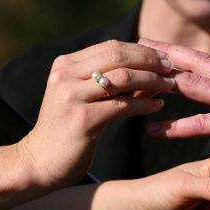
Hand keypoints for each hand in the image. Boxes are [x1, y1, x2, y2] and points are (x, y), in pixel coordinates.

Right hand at [19, 40, 174, 187]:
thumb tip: (151, 70)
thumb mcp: (84, 98)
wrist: (39, 163)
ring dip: (152, 80)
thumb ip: (110, 82)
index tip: (163, 58)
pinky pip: (123, 106)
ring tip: (169, 86)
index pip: (111, 46)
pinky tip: (158, 106)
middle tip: (170, 68)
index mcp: (66, 64)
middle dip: (150, 60)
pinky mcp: (82, 119)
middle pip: (118, 55)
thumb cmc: (68, 130)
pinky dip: (145, 104)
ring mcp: (72, 95)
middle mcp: (66, 75)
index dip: (141, 50)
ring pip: (123, 78)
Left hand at [138, 38, 209, 161]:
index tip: (165, 50)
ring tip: (136, 80)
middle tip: (140, 44)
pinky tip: (153, 131)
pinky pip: (201, 123)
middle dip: (166, 53)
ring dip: (162, 81)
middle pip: (196, 62)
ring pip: (191, 84)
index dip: (186, 57)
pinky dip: (174, 127)